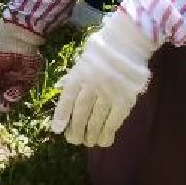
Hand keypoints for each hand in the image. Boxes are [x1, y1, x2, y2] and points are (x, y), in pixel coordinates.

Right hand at [0, 20, 44, 113]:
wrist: (21, 32)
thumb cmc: (1, 44)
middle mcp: (5, 72)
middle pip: (1, 92)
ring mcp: (17, 73)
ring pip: (13, 91)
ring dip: (9, 98)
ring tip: (5, 103)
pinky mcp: (30, 73)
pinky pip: (25, 86)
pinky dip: (19, 91)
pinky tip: (14, 93)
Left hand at [49, 10, 156, 146]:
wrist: (129, 42)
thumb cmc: (103, 50)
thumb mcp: (83, 59)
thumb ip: (72, 76)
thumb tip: (59, 87)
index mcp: (80, 73)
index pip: (67, 97)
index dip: (61, 114)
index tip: (57, 130)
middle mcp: (92, 84)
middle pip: (81, 112)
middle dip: (76, 129)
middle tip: (74, 140)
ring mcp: (109, 92)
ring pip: (97, 119)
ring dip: (91, 134)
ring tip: (88, 142)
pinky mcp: (125, 99)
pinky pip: (115, 120)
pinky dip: (108, 132)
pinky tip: (104, 140)